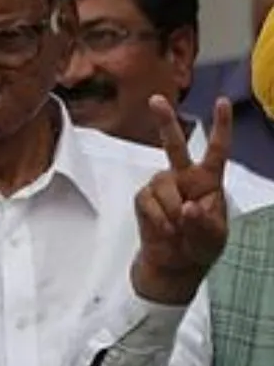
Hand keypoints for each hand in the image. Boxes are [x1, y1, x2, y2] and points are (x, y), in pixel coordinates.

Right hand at [131, 95, 231, 305]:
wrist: (174, 265)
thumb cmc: (200, 248)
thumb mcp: (213, 238)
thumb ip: (203, 223)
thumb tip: (187, 208)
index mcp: (209, 182)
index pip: (217, 150)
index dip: (221, 126)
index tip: (222, 102)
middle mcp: (183, 179)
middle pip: (173, 146)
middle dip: (164, 122)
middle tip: (155, 99)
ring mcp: (161, 188)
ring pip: (163, 186)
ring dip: (172, 211)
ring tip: (178, 229)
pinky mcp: (144, 200)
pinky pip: (148, 203)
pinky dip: (159, 220)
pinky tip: (165, 230)